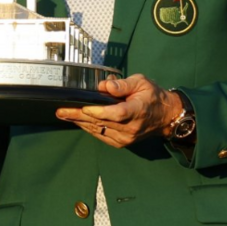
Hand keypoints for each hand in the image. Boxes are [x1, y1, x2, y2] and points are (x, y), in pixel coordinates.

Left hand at [55, 74, 181, 147]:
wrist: (165, 117)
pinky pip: (101, 135)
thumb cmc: (153, 96)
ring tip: (64, 115)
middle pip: (101, 122)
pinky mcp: (121, 143)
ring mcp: (125, 138)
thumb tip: (104, 86)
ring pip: (98, 130)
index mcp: (137, 111)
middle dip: (79, 116)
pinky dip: (89, 128)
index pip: (116, 113)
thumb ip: (123, 84)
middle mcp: (131, 128)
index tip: (83, 106)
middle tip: (61, 111)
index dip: (98, 111)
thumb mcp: (142, 82)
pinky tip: (78, 121)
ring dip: (80, 122)